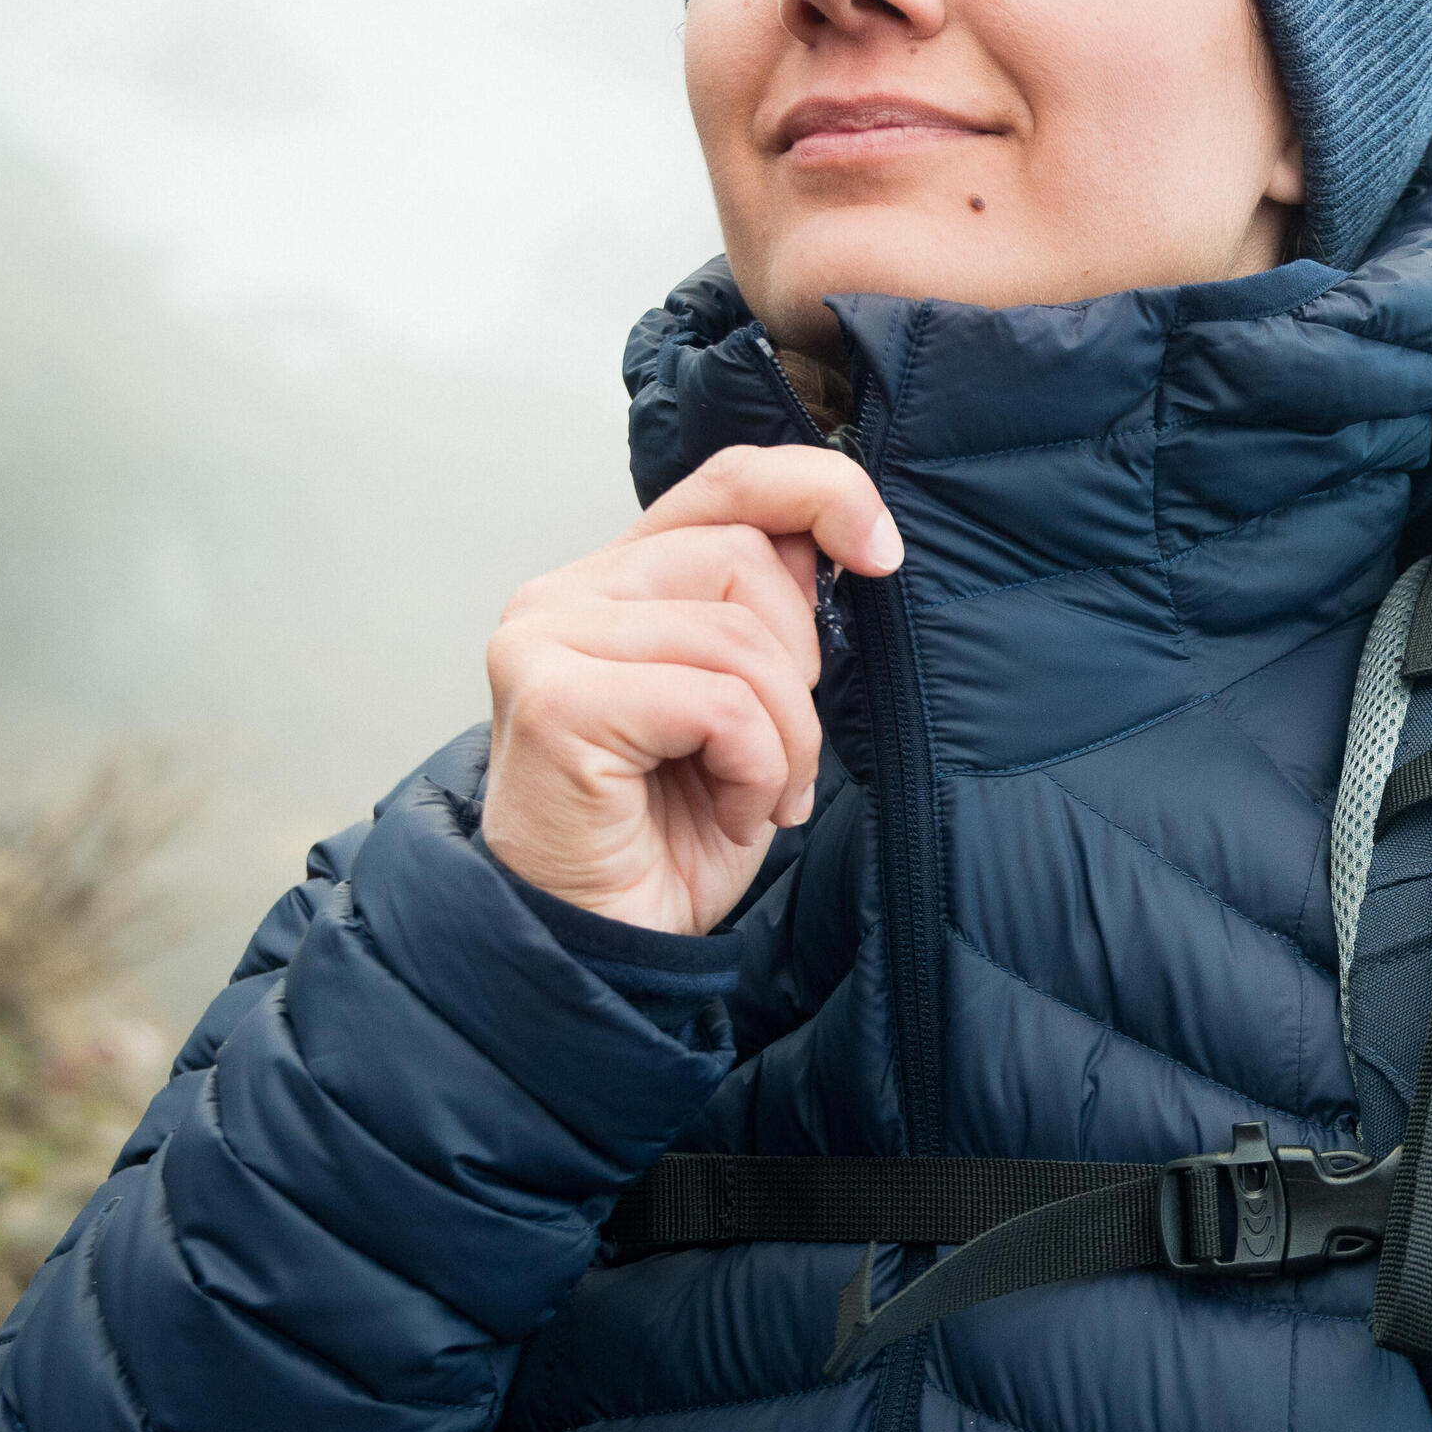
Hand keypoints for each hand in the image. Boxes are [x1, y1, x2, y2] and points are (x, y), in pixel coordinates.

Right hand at [480, 447, 900, 933]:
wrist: (604, 950)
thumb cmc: (669, 836)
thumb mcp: (745, 705)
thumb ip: (766, 612)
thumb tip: (837, 535)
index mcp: (612, 580)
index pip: (728, 481)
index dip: (821, 493)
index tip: (885, 552)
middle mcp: (562, 594)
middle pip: (748, 560)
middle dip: (801, 670)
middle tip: (777, 760)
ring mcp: (545, 641)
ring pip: (741, 638)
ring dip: (784, 737)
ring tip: (755, 797)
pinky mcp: (556, 702)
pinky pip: (720, 703)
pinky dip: (756, 769)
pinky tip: (729, 814)